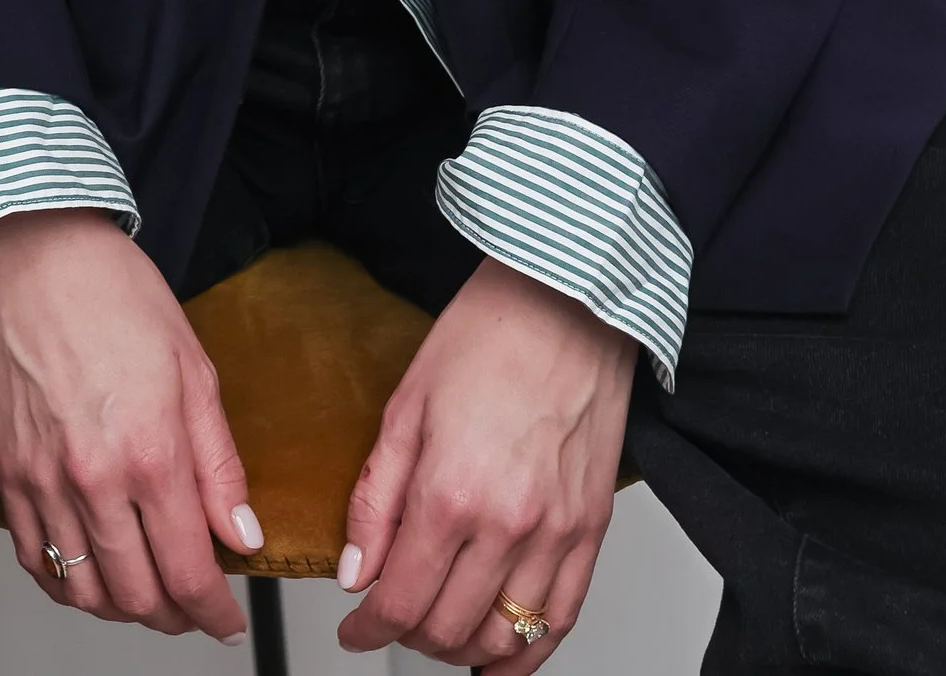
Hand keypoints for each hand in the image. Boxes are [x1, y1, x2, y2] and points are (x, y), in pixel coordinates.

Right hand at [0, 206, 259, 641]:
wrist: (32, 250)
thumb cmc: (112, 291)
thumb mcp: (193, 368)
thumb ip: (219, 463)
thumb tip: (241, 533)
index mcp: (151, 451)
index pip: (189, 573)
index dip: (214, 613)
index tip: (226, 621)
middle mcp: (94, 477)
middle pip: (137, 596)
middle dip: (174, 618)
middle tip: (192, 609)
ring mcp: (43, 479)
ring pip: (83, 590)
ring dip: (121, 610)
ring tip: (145, 594)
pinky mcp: (7, 471)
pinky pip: (33, 559)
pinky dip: (64, 584)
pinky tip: (87, 575)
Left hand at [336, 258, 634, 663]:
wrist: (565, 303)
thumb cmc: (487, 337)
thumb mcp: (404, 407)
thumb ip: (375, 499)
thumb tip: (356, 570)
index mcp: (450, 493)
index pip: (401, 601)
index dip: (367, 627)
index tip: (353, 628)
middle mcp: (507, 526)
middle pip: (449, 629)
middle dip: (408, 637)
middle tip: (390, 616)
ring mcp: (557, 535)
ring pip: (504, 637)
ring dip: (462, 648)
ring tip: (438, 630)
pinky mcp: (592, 532)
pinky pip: (562, 620)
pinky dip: (528, 650)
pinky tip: (501, 649)